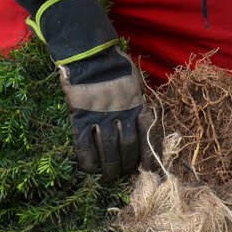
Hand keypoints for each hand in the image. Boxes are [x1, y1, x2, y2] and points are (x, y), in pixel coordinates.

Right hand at [59, 47, 144, 182]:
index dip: (149, 156)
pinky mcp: (82, 119)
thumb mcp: (136, 83)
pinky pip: (85, 145)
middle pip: (128, 147)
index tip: (149, 168)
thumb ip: (139, 103)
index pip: (148, 137)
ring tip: (109, 176)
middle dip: (127, 165)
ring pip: (109, 150)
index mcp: (138, 106)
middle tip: (124, 173)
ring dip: (110, 167)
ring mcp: (101, 118)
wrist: (90, 55)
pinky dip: (88, 160)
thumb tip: (143, 123)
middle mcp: (122, 115)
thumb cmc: (116, 67)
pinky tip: (91, 168)